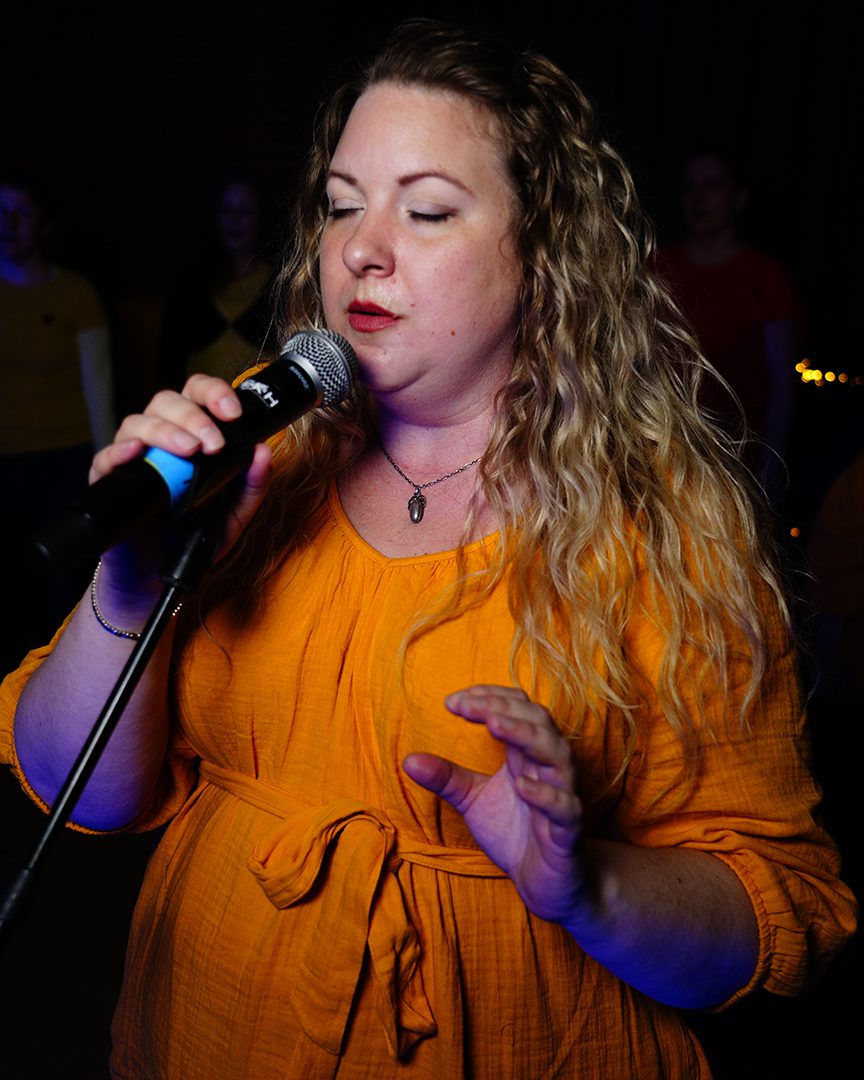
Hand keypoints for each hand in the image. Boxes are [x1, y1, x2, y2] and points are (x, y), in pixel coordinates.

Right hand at [90, 374, 271, 598]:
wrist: (159, 575)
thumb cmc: (193, 536)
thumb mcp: (233, 515)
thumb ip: (251, 486)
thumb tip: (264, 452)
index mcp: (191, 436)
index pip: (197, 395)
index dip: (214, 393)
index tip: (233, 413)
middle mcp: (160, 440)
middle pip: (166, 401)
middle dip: (194, 417)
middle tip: (213, 443)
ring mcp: (133, 458)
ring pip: (138, 422)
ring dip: (166, 432)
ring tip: (189, 451)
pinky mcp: (109, 481)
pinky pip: (106, 457)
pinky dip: (121, 450)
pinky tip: (137, 453)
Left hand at [403, 686, 585, 926]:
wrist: (544, 882)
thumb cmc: (513, 831)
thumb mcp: (473, 800)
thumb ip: (447, 778)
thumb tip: (408, 760)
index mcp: (526, 755)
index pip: (518, 710)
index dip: (490, 698)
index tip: (452, 701)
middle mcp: (547, 768)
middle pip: (538, 723)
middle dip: (503, 709)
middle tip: (466, 705)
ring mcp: (562, 797)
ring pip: (558, 756)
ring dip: (527, 736)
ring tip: (494, 724)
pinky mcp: (568, 833)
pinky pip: (566, 807)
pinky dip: (546, 794)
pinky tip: (521, 784)